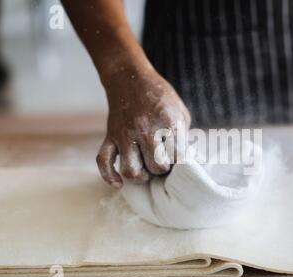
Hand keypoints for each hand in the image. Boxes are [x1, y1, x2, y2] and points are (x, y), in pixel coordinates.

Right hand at [97, 67, 190, 187]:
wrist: (129, 77)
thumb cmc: (160, 97)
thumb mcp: (180, 112)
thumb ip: (184, 137)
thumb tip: (189, 162)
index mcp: (168, 122)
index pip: (178, 158)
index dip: (181, 163)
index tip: (178, 159)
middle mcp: (146, 129)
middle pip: (157, 167)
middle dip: (162, 170)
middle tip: (163, 163)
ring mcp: (125, 134)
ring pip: (131, 170)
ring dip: (141, 177)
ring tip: (146, 171)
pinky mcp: (110, 136)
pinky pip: (104, 162)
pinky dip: (110, 176)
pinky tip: (119, 184)